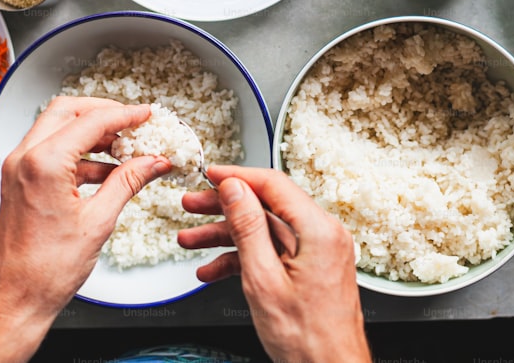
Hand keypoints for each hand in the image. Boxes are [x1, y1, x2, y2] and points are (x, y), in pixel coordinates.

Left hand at [0, 97, 169, 361]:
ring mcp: (17, 169)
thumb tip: (153, 162)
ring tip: (124, 147)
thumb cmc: (46, 270)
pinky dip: (78, 153)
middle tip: (133, 122)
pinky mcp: (18, 181)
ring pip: (56, 128)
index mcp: (44, 164)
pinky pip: (50, 152)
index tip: (146, 115)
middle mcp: (24, 159)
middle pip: (67, 111)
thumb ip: (127, 182)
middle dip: (103, 113)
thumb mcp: (98, 221)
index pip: (91, 121)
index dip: (125, 115)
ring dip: (90, 133)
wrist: (14, 300)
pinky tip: (106, 170)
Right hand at [178, 165, 370, 362]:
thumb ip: (248, 228)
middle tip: (191, 205)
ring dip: (227, 235)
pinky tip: (212, 270)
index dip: (237, 176)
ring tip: (191, 239)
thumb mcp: (263, 279)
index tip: (209, 174)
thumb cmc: (307, 339)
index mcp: (318, 230)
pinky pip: (272, 252)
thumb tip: (235, 190)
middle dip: (225, 206)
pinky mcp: (310, 268)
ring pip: (265, 230)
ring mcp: (317, 252)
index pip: (273, 184)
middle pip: (266, 206)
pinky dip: (243, 258)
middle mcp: (323, 235)